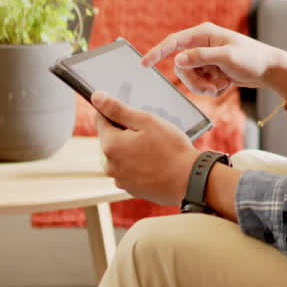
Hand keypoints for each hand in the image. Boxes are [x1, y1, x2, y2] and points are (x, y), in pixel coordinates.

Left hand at [90, 91, 198, 206]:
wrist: (190, 180)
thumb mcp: (146, 121)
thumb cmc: (171, 148)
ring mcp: (120, 180)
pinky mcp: (131, 190)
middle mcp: (109, 165)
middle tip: (150, 132)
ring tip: (156, 148)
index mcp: (110, 145)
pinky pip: (129, 170)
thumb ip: (118, 109)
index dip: (116, 112)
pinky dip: (139, 164)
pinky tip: (156, 162)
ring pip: (121, 155)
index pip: (101, 120)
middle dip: (126, 132)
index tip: (132, 113)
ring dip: (132, 149)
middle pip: (111, 139)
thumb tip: (96, 97)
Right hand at [141, 22, 286, 98]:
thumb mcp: (226, 57)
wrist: (269, 70)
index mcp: (204, 34)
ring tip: (222, 86)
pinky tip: (227, 83)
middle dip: (194, 80)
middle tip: (211, 88)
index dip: (157, 52)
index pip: (173, 42)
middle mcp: (202, 44)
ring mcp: (206, 57)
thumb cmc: (252, 58)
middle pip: (181, 66)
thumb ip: (201, 57)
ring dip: (204, 86)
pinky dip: (212, 87)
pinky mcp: (210, 69)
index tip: (144, 64)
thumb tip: (177, 59)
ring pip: (190, 77)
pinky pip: (200, 82)